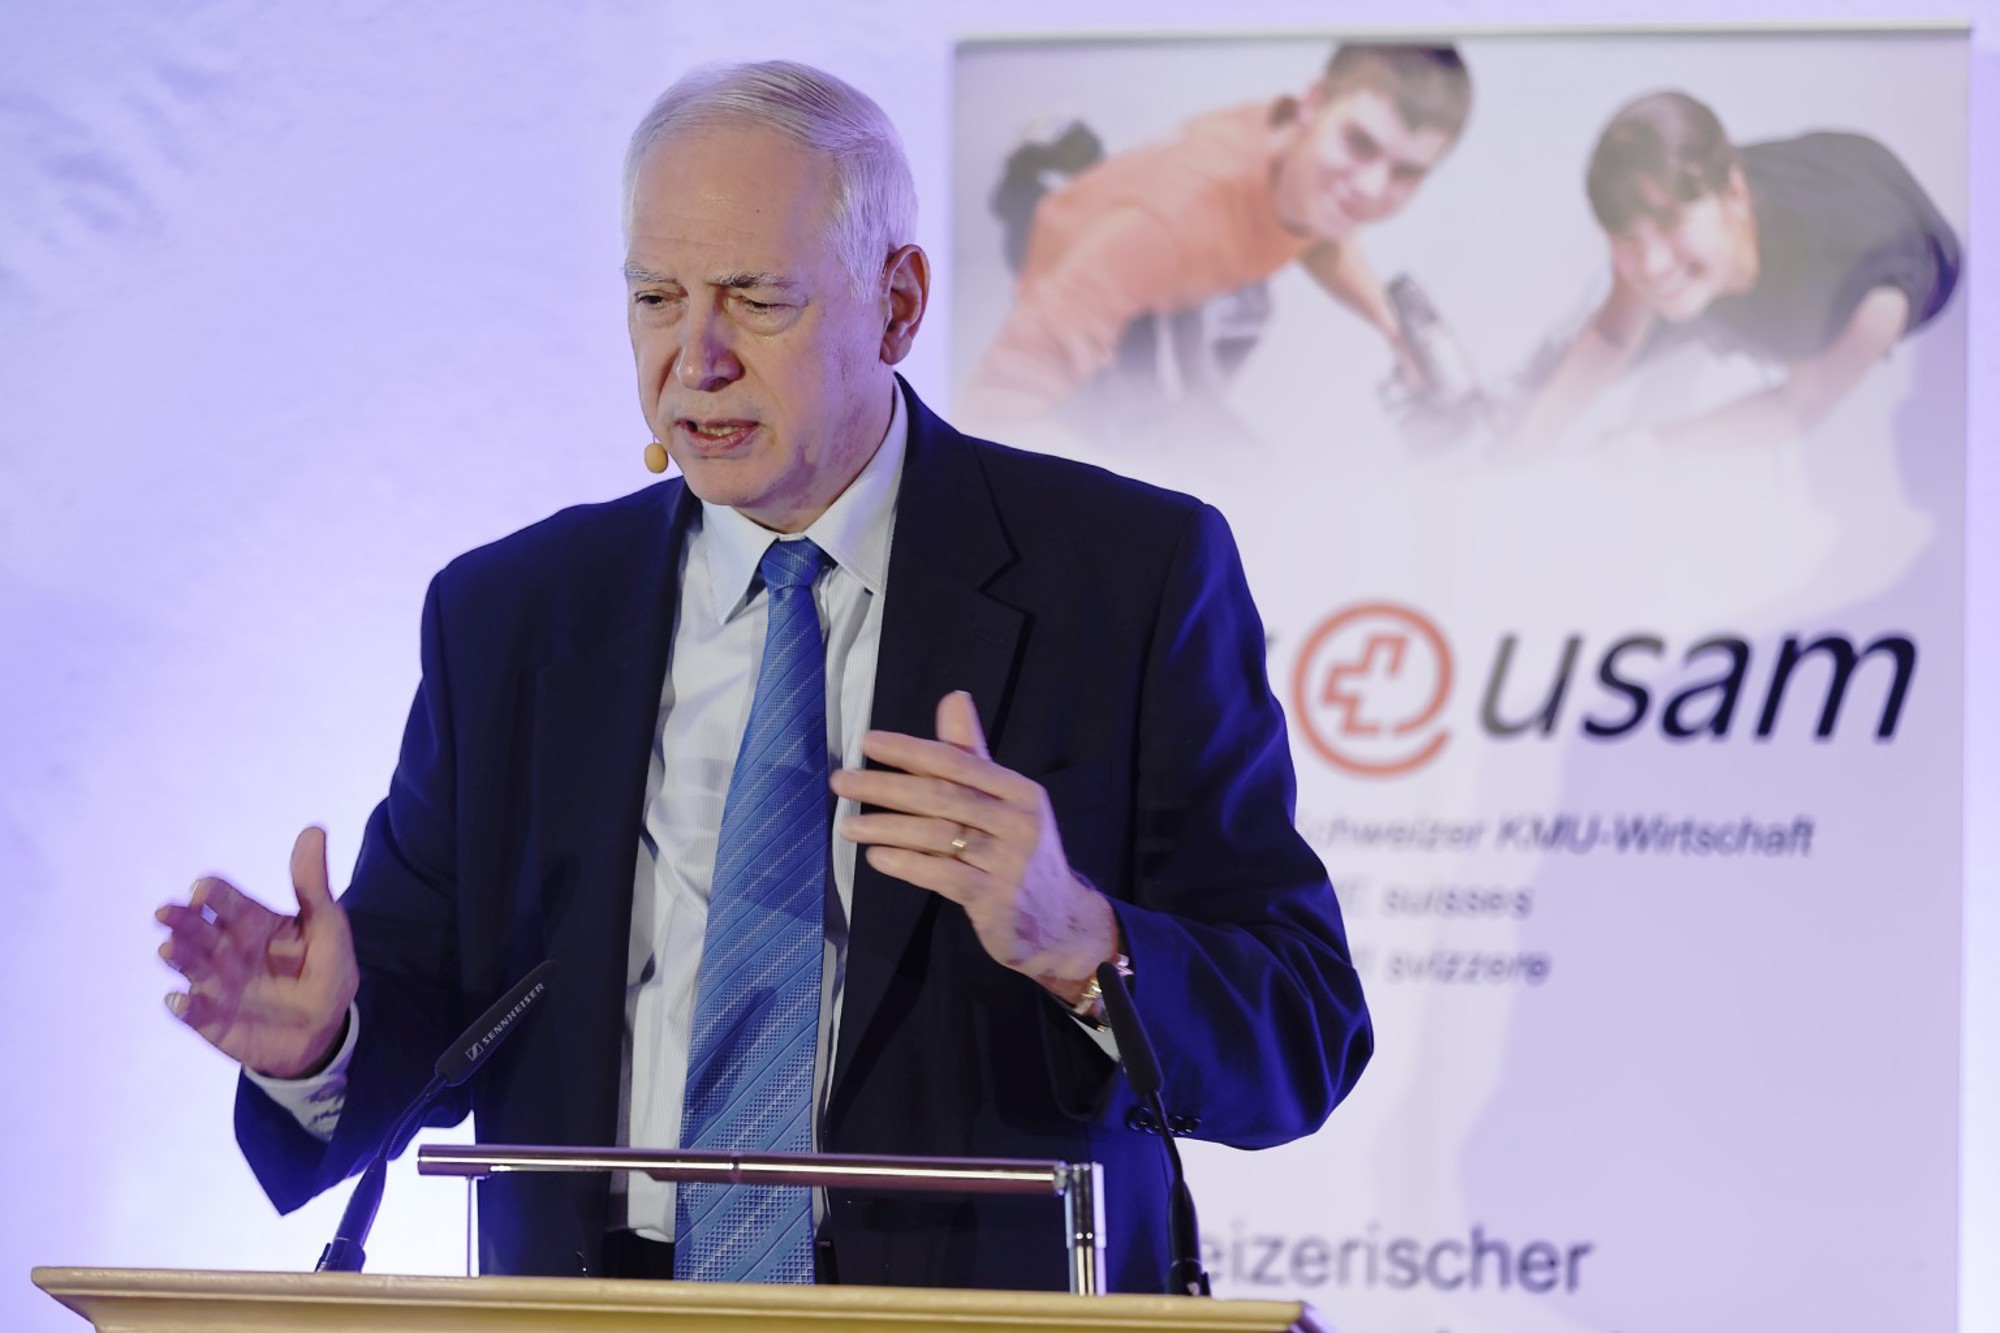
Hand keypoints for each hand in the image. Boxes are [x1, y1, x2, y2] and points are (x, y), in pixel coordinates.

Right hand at [155, 826, 359, 1077]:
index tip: (203, 889)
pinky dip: (185, 1007)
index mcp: (252, 923)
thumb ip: (313, 885)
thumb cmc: (326, 969)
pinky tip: (179, 1000)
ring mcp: (217, 985)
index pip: (228, 902)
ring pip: (191, 967)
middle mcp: (227, 950)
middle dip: (183, 921)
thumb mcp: (327, 926)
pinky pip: (195, 1013)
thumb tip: (314, 829)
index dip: (215, 894)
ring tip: (167, 948)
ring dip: (178, 956)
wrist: (327, 1027)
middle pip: (200, 931)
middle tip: (166, 912)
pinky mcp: (213, 1020)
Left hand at [830, 691, 1117, 1003]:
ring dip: (886, 827)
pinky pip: (942, 875)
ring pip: (937, 835)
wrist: (1060, 921)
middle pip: (941, 796)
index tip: (868, 742)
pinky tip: (878, 857)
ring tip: (848, 826)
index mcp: (1019, 791)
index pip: (957, 761)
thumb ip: (972, 755)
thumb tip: (953, 698)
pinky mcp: (995, 899)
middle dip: (886, 786)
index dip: (910, 750)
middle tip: (842, 782)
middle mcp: (1018, 822)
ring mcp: (1009, 862)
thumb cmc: (1019, 854)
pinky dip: (906, 864)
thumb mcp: (1005, 802)